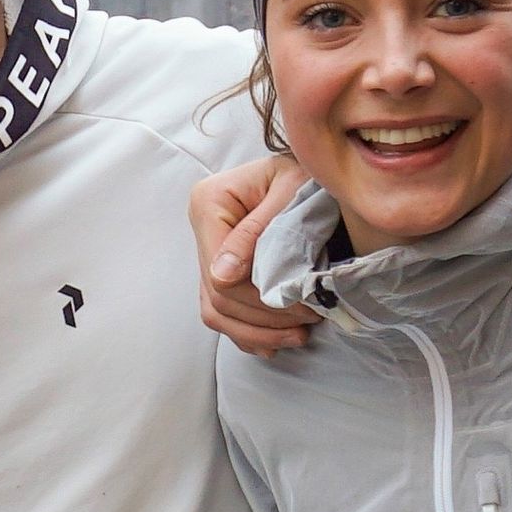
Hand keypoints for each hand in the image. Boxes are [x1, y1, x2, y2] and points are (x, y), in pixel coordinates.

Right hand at [192, 156, 320, 356]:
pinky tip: (273, 343)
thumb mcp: (289, 191)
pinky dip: (247, 332)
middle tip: (308, 322)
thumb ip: (257, 231)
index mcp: (208, 203)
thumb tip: (224, 277)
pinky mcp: (221, 266)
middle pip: (218, 297)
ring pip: (216, 311)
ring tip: (296, 337)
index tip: (302, 305)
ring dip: (256, 332)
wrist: (310, 167)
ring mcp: (208, 249)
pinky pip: (222, 311)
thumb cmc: (304, 173)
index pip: (221, 272)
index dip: (259, 298)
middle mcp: (201, 227)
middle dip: (264, 319)